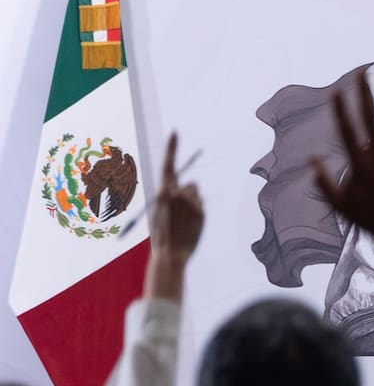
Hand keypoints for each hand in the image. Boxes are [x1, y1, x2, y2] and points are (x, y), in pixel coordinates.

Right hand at [145, 133, 203, 300]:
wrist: (170, 252)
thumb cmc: (162, 232)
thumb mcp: (161, 209)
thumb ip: (172, 195)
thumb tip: (190, 186)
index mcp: (161, 192)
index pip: (167, 164)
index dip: (171, 148)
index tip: (175, 132)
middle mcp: (176, 193)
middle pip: (188, 182)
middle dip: (186, 191)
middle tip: (180, 208)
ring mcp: (190, 202)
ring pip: (195, 193)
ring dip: (192, 201)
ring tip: (184, 218)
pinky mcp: (200, 211)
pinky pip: (200, 203)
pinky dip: (197, 210)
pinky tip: (190, 223)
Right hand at [311, 71, 373, 265]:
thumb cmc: (370, 220)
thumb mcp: (340, 205)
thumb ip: (324, 182)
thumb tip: (310, 159)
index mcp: (359, 165)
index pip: (347, 130)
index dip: (341, 110)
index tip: (336, 91)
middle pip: (370, 118)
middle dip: (364, 93)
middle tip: (361, 72)